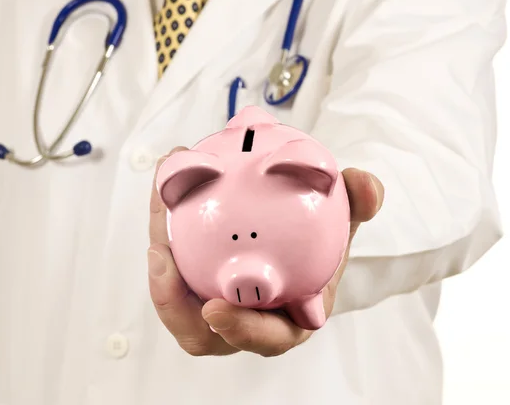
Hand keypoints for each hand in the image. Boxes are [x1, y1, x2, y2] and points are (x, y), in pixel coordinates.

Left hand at [148, 147, 383, 356]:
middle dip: (175, 305)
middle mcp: (247, 317)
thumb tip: (366, 185)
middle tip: (162, 259)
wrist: (294, 234)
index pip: (267, 337)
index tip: (216, 310)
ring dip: (159, 267)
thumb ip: (357, 205)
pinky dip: (163, 234)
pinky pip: (170, 266)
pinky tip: (163, 193)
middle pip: (204, 331)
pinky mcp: (191, 279)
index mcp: (288, 316)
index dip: (241, 331)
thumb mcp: (342, 221)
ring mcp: (215, 300)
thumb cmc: (317, 241)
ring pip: (177, 300)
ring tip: (155, 222)